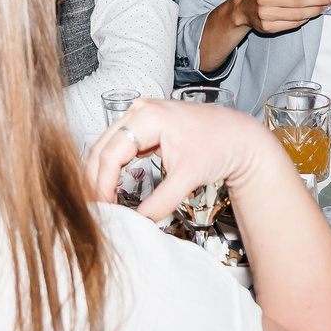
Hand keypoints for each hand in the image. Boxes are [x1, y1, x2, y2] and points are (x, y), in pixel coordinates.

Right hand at [85, 94, 288, 220]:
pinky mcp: (144, 125)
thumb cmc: (217, 147)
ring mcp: (141, 115)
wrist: (237, 136)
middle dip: (94, 178)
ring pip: (107, 145)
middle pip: (103, 146)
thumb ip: (162, 201)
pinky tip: (110, 186)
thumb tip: (139, 220)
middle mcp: (140, 110)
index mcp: (149, 116)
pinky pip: (119, 145)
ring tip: (98, 199)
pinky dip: (112, 165)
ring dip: (100, 172)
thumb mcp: (188, 177)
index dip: (102, 182)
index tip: (102, 206)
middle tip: (93, 207)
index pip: (111, 152)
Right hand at [230, 0, 328, 36]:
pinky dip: (304, 20)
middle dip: (319, 0)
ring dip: (314, 11)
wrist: (244, 8)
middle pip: (299, 1)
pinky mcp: (267, 27)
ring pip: (297, 15)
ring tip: (324, 7)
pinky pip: (291, 25)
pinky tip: (310, 15)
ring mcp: (266, 15)